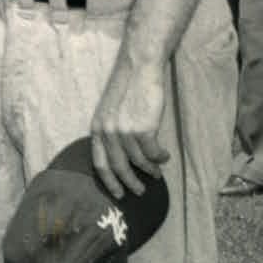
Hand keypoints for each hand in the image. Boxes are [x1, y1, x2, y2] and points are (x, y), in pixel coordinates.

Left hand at [89, 51, 169, 197]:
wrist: (139, 68)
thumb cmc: (128, 88)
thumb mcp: (110, 111)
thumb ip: (111, 132)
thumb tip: (122, 156)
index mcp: (97, 129)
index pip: (99, 164)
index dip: (108, 181)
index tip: (117, 193)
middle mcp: (108, 133)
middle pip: (118, 167)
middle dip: (129, 183)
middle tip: (139, 192)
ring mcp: (124, 132)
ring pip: (138, 162)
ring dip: (149, 171)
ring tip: (156, 174)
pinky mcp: (143, 130)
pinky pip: (153, 153)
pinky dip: (160, 158)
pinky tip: (164, 157)